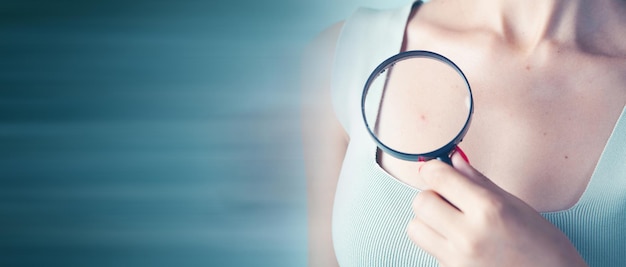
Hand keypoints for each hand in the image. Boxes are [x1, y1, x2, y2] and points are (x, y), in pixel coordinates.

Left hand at [406, 153, 587, 266]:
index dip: (433, 169)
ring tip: (452, 222)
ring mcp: (458, 259)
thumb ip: (477, 182)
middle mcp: (469, 234)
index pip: (438, 178)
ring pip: (416, 228)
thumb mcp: (514, 204)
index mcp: (488, 209)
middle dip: (431, 195)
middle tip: (448, 198)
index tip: (435, 170)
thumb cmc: (542, 243)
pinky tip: (462, 243)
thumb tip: (453, 160)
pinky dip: (439, 242)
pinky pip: (430, 249)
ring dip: (428, 221)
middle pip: (421, 202)